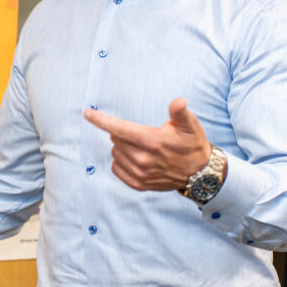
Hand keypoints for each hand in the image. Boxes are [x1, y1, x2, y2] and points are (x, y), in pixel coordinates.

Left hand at [83, 98, 210, 191]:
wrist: (199, 173)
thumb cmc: (192, 145)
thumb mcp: (191, 126)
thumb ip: (180, 112)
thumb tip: (179, 102)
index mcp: (152, 141)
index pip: (119, 129)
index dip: (101, 120)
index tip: (87, 113)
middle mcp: (143, 159)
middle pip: (116, 138)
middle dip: (123, 132)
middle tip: (142, 134)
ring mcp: (140, 173)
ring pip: (115, 152)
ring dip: (123, 146)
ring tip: (142, 146)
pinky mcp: (138, 184)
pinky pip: (116, 168)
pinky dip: (121, 161)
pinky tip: (135, 158)